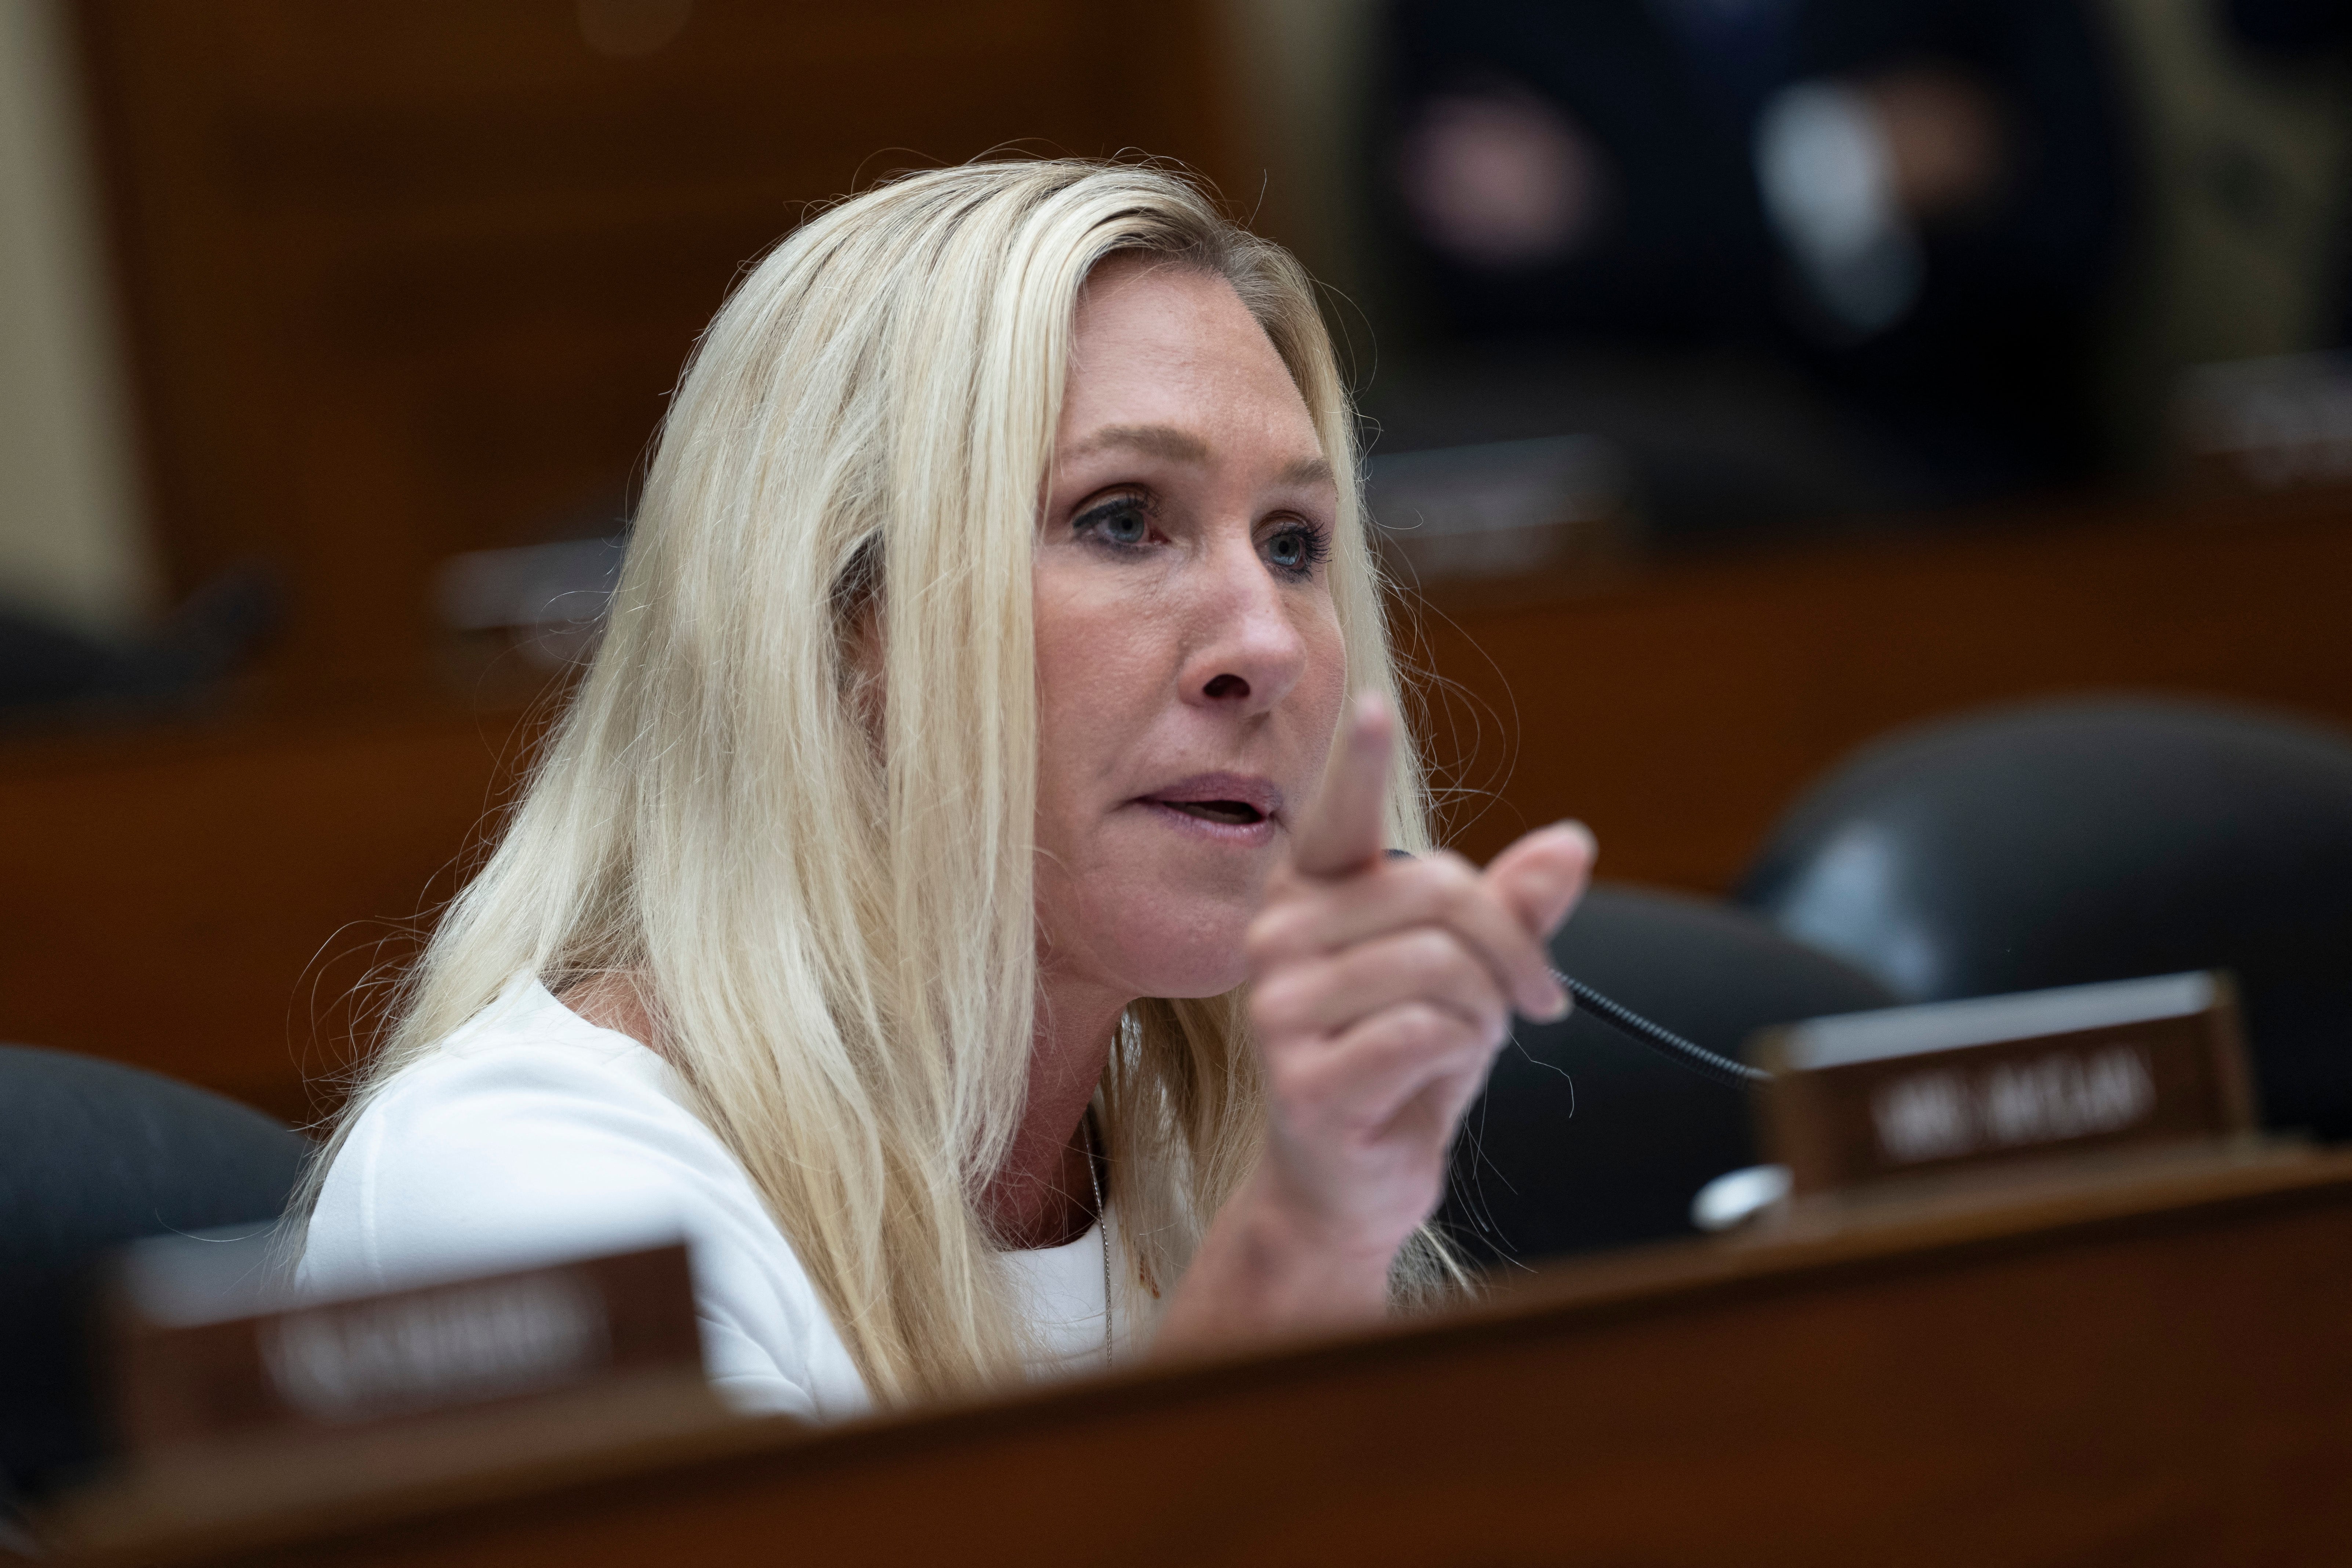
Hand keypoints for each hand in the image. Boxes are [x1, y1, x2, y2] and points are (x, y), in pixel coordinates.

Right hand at [1157, 693, 1594, 1348]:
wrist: (1348, 1184)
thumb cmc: (1405, 1063)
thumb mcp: (1470, 976)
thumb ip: (1511, 908)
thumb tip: (1571, 845)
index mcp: (1311, 897)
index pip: (1336, 816)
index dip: (1358, 761)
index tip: (1373, 705)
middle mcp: (1277, 938)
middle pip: (1439, 892)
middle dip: (1511, 949)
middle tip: (1534, 999)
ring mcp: (1278, 1010)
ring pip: (1441, 966)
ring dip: (1486, 1012)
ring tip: (1468, 1044)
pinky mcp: (1301, 1079)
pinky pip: (1426, 1032)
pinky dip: (1460, 1056)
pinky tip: (1432, 1078)